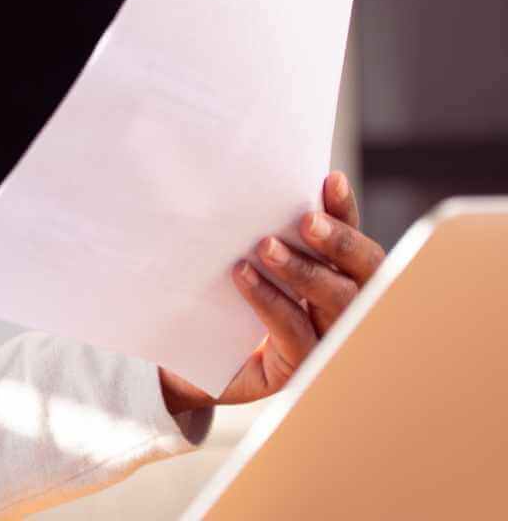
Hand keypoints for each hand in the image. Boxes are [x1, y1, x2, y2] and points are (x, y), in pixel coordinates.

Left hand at [158, 170, 386, 412]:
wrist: (185, 359)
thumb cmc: (216, 301)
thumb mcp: (238, 259)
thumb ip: (259, 233)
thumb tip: (248, 182)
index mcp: (333, 277)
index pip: (349, 240)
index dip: (345, 212)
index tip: (329, 180)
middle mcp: (339, 310)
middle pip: (364, 273)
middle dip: (339, 244)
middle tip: (307, 220)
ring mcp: (323, 341)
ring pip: (337, 303)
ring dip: (304, 271)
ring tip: (266, 246)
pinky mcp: (297, 368)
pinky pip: (296, 332)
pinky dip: (271, 301)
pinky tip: (244, 275)